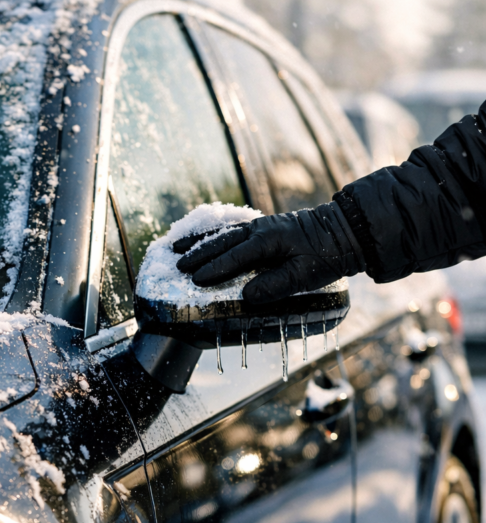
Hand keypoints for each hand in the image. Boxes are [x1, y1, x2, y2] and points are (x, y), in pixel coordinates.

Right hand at [174, 204, 361, 304]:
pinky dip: (213, 236)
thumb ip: (276, 286)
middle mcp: (260, 229)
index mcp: (269, 240)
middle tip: (178, 266)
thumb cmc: (327, 256)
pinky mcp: (263, 228)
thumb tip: (248, 297)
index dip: (214, 269)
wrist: (345, 232)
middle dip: (198, 254)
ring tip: (177, 248)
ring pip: (223, 233)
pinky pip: (231, 230)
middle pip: (222, 242)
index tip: (196, 280)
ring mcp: (261, 226)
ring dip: (200, 242)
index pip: (235, 256)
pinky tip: (202, 240)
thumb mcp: (305, 276)